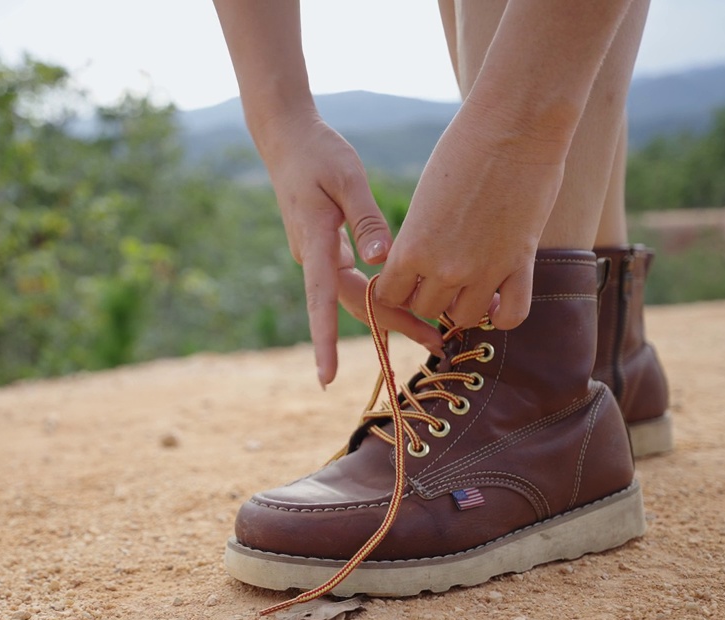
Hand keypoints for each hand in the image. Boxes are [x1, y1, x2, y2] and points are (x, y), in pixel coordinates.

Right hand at [259, 114, 443, 385]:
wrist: (287, 139)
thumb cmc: (318, 153)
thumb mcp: (347, 177)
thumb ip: (366, 218)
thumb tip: (381, 260)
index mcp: (315, 244)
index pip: (322, 301)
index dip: (325, 341)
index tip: (327, 377)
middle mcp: (315, 258)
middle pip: (354, 305)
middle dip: (392, 327)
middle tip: (437, 343)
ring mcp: (320, 255)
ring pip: (356, 296)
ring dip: (391, 313)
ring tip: (433, 330)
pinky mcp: (327, 248)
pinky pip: (354, 280)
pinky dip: (382, 294)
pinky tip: (407, 298)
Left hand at [374, 104, 568, 330]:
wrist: (512, 128)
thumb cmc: (461, 151)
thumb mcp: (424, 200)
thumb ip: (419, 239)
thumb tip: (417, 265)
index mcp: (411, 249)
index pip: (390, 296)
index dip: (396, 289)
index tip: (405, 277)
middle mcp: (444, 268)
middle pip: (425, 309)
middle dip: (427, 296)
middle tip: (437, 277)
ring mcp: (484, 271)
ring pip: (462, 318)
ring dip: (461, 305)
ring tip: (467, 285)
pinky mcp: (520, 265)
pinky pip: (511, 316)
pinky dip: (502, 315)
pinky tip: (498, 300)